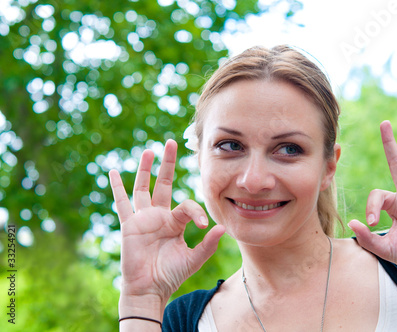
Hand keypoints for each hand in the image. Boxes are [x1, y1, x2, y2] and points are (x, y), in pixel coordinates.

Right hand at [109, 140, 224, 305]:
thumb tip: (221, 228)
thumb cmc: (171, 275)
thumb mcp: (193, 259)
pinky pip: (122, 204)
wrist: (150, 290)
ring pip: (142, 188)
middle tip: (171, 142)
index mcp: (176, 222)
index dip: (197, 212)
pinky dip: (117, 188)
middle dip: (167, 164)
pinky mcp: (129, 225)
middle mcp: (159, 216)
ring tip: (149, 150)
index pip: (187, 205)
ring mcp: (143, 219)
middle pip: (163, 184)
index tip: (204, 225)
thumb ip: (207, 244)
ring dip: (145, 170)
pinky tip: (113, 172)